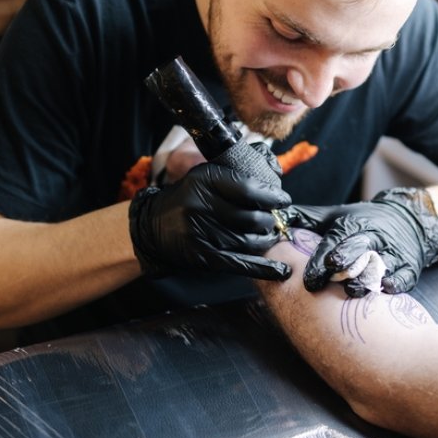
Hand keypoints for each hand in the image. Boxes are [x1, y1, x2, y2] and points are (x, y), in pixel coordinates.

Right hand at [129, 160, 292, 280]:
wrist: (154, 228)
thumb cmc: (187, 199)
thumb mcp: (204, 176)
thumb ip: (235, 170)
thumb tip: (273, 167)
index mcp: (204, 180)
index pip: (248, 188)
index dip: (271, 196)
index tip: (283, 199)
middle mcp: (201, 206)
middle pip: (252, 217)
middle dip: (270, 220)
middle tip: (276, 219)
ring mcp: (200, 233)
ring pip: (248, 241)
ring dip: (266, 239)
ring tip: (271, 235)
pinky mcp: (202, 256)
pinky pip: (239, 263)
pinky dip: (264, 268)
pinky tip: (281, 270)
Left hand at [284, 187, 437, 295]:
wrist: (409, 220)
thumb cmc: (362, 222)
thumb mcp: (334, 215)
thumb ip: (304, 219)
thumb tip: (272, 217)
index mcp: (351, 225)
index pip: (334, 242)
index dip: (321, 259)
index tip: (309, 277)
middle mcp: (372, 237)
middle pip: (358, 248)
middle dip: (344, 262)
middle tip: (331, 277)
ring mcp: (393, 252)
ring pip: (381, 264)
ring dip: (367, 277)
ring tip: (354, 290)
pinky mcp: (410, 266)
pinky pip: (406, 274)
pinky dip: (397, 281)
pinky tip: (388, 289)